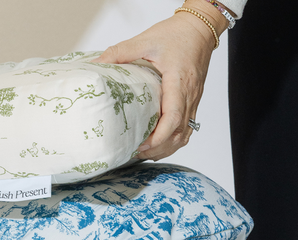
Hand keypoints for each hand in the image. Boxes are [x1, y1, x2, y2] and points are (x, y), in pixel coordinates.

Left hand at [92, 0, 228, 159]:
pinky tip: (159, 144)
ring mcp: (193, 100)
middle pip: (178, 133)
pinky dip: (173, 141)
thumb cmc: (177, 34)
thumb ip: (120, 52)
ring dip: (166, 148)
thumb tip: (97, 63)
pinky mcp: (193, 101)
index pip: (173, 117)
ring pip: (184, 135)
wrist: (199, 29)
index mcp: (179, 82)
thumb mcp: (146, 40)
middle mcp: (189, 95)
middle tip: (135, 151)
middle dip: (157, 148)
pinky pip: (187, 128)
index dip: (158, 137)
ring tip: (144, 152)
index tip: (141, 144)